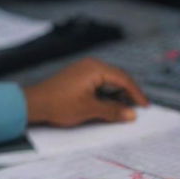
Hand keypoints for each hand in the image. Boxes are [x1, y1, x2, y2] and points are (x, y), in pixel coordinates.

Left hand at [23, 57, 148, 126]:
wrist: (34, 103)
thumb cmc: (59, 104)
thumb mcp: (89, 110)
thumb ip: (113, 111)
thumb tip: (131, 113)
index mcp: (94, 69)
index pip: (123, 78)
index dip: (136, 93)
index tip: (145, 106)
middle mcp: (89, 65)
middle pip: (117, 77)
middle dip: (128, 92)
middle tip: (137, 108)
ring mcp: (82, 69)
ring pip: (108, 80)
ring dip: (116, 93)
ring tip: (123, 109)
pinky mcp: (76, 76)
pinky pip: (98, 82)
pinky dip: (106, 92)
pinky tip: (108, 104)